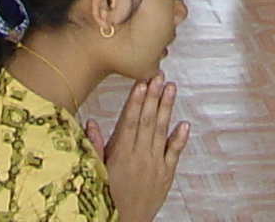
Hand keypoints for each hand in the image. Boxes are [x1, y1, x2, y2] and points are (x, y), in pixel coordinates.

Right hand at [91, 76, 187, 221]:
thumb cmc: (108, 198)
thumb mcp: (96, 172)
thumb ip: (95, 147)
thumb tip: (91, 123)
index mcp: (121, 154)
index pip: (129, 122)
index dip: (135, 101)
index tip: (140, 83)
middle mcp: (139, 157)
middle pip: (147, 121)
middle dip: (152, 97)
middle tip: (158, 75)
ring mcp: (155, 165)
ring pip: (161, 132)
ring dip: (166, 108)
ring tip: (170, 88)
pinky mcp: (166, 175)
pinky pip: (174, 153)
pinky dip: (179, 138)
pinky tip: (184, 123)